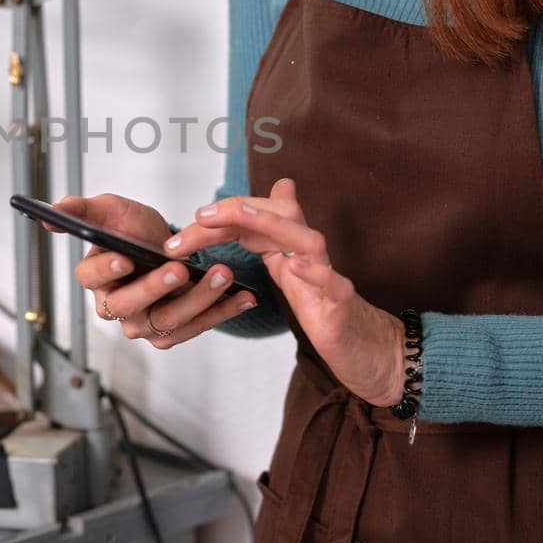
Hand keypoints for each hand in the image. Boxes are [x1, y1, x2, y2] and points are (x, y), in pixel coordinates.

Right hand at [44, 193, 257, 348]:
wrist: (169, 245)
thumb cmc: (134, 229)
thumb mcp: (110, 210)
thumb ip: (83, 210)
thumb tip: (54, 210)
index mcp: (95, 276)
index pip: (90, 278)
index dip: (106, 269)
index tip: (125, 256)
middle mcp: (115, 305)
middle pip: (127, 306)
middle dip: (154, 288)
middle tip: (178, 269)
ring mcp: (143, 323)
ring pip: (166, 321)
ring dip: (197, 300)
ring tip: (222, 274)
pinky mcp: (170, 333)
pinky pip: (194, 329)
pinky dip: (221, 313)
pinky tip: (243, 296)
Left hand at [164, 177, 404, 404]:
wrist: (359, 344)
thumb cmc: (319, 303)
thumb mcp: (285, 268)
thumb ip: (264, 235)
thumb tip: (259, 198)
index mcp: (287, 245)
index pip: (251, 219)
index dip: (218, 219)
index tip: (183, 229)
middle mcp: (307, 252)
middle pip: (277, 216)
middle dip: (236, 211)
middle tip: (199, 216)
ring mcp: (326, 274)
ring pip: (306, 239)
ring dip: (271, 225)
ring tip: (240, 215)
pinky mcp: (341, 302)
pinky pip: (331, 282)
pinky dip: (314, 271)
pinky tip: (293, 265)